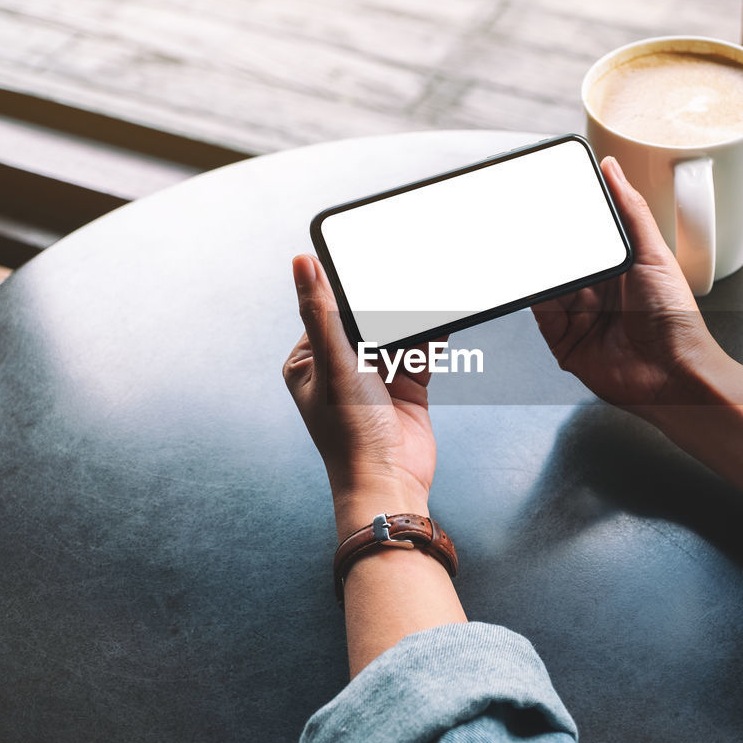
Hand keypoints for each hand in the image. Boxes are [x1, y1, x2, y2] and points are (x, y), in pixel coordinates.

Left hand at [283, 255, 435, 537]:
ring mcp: (375, 377)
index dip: (349, 288)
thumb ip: (322, 311)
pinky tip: (441, 322)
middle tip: (404, 277)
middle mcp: (341, 366)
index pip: (329, 309)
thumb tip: (301, 261)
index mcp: (309, 360)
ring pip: (396, 333)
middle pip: (366, 319)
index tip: (368, 260)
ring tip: (427, 297)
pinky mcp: (407, 387)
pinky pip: (421, 351)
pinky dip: (431, 338)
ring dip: (411, 320)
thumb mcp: (335, 363)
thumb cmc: (351, 434)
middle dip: (387, 303)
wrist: (390, 482)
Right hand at [536, 157, 742, 495]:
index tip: (549, 194)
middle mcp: (597, 291)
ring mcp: (578, 316)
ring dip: (537, 265)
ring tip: (522, 242)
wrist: (672, 376)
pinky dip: (532, 296)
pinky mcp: (563, 341)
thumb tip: (613, 168)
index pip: (585, 234)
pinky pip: (540, 313)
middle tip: (526, 215)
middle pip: (562, 258)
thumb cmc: (676, 321)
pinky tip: (530, 279)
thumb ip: (630, 210)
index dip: (567, 216)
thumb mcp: (654, 254)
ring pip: (547, 282)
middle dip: (545, 240)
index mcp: (619, 266)